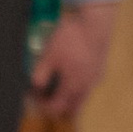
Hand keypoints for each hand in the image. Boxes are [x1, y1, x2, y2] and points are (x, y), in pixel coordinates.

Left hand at [28, 1, 115, 119]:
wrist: (95, 22)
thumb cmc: (70, 39)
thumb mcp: (48, 56)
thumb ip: (40, 76)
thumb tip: (35, 88)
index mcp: (72, 87)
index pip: (55, 108)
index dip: (40, 104)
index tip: (31, 93)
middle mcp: (86, 87)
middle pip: (72, 109)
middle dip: (56, 106)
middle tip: (44, 96)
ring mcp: (96, 79)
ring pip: (81, 98)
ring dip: (67, 97)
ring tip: (55, 83)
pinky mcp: (100, 69)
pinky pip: (87, 86)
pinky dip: (76, 87)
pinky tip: (69, 72)